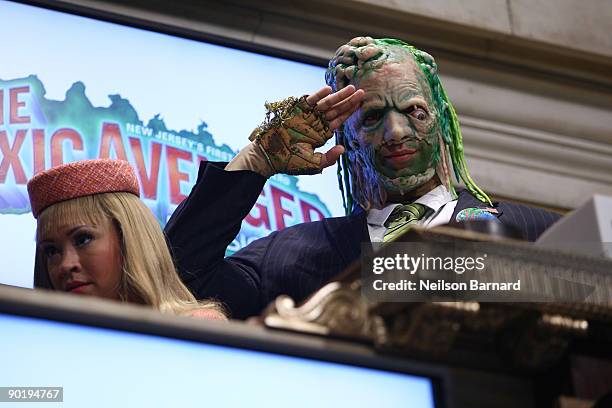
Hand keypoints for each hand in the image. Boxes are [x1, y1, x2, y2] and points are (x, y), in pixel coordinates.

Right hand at [248, 85, 363, 174]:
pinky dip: (318, 96)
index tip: (361, 103)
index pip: (340, 120)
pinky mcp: (296, 110)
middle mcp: (317, 122)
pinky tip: (328, 90)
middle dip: (349, 101)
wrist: (268, 156)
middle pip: (336, 109)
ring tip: (351, 88)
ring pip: (326, 103)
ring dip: (338, 96)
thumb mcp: (314, 164)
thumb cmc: (290, 162)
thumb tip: (343, 149)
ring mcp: (307, 115)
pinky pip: (309, 101)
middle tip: (362, 92)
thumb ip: (329, 158)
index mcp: (322, 133)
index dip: (350, 111)